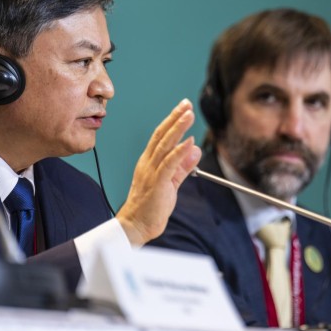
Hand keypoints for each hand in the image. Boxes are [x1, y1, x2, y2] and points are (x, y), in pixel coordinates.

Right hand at [117, 99, 201, 245]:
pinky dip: (179, 152)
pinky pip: (168, 164)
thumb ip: (183, 167)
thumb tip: (195, 150)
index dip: (172, 121)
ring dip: (177, 128)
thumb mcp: (171, 183)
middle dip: (175, 118)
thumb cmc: (151, 207)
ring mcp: (150, 172)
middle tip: (186, 104)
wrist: (135, 226)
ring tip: (188, 114)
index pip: (161, 137)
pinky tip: (188, 142)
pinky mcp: (156, 183)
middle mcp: (148, 163)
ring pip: (164, 145)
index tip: (183, 109)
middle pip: (162, 135)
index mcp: (149, 162)